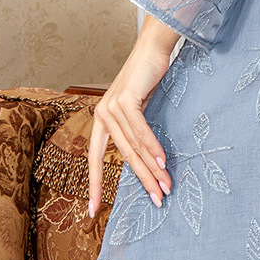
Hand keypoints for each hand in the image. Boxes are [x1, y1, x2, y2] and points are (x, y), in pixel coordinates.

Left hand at [88, 17, 177, 216]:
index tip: (93, 210)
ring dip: (152, 168)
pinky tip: (163, 162)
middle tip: (156, 201)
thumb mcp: (140, 111)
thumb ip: (136, 133)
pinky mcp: (126, 99)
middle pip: (121, 156)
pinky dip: (152, 146)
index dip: (95, 185)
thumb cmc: (148, 80)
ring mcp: (111, 106)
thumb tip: (146, 160)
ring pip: (133, 146)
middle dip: (140, 181)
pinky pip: (139, 129)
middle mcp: (102, 114)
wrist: (153, 48)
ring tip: (166, 186)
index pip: (95, 159)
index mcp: (101, 121)